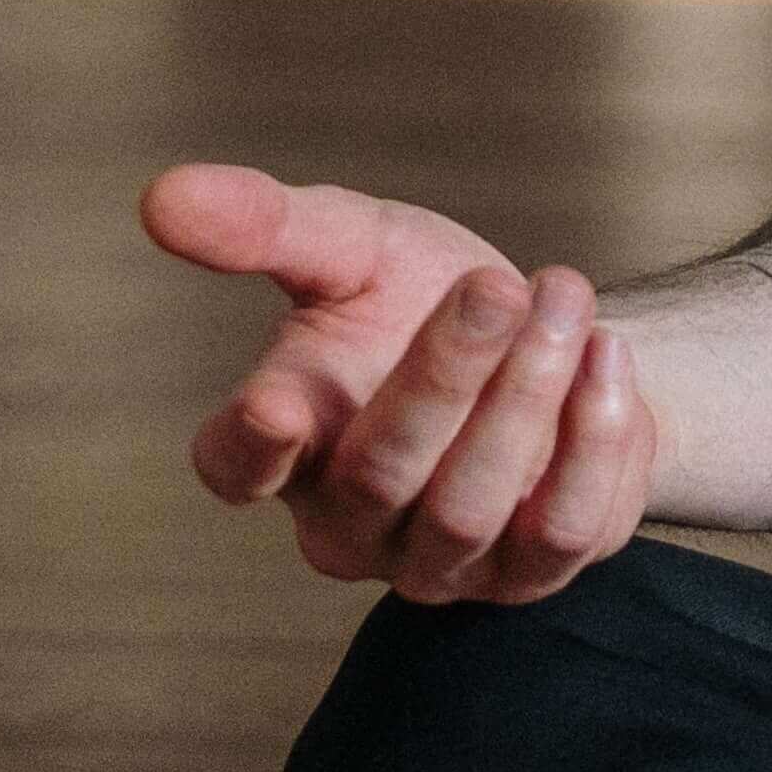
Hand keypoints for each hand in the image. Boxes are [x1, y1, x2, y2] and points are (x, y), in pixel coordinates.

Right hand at [140, 162, 654, 601]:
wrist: (551, 338)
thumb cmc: (424, 296)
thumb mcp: (355, 245)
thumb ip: (269, 226)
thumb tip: (164, 196)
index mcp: (280, 444)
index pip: (235, 468)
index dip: (251, 446)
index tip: (275, 400)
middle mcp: (347, 524)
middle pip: (381, 473)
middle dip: (446, 374)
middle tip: (497, 286)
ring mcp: (438, 564)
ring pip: (469, 508)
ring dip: (526, 396)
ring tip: (563, 296)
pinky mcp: (529, 575)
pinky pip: (561, 531)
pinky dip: (594, 440)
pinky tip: (607, 354)